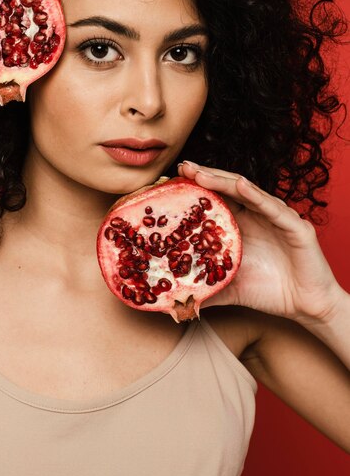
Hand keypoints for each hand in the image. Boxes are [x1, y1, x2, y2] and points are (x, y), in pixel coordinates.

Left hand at [178, 161, 344, 323]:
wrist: (305, 306)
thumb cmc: (267, 292)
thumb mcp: (226, 286)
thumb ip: (201, 287)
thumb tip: (170, 300)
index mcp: (240, 224)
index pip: (215, 199)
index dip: (195, 188)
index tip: (172, 180)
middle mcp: (257, 215)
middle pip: (228, 189)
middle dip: (205, 176)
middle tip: (182, 169)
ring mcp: (277, 217)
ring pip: (248, 193)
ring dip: (223, 181)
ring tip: (201, 174)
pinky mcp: (295, 227)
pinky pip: (274, 209)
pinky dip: (256, 196)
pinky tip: (240, 186)